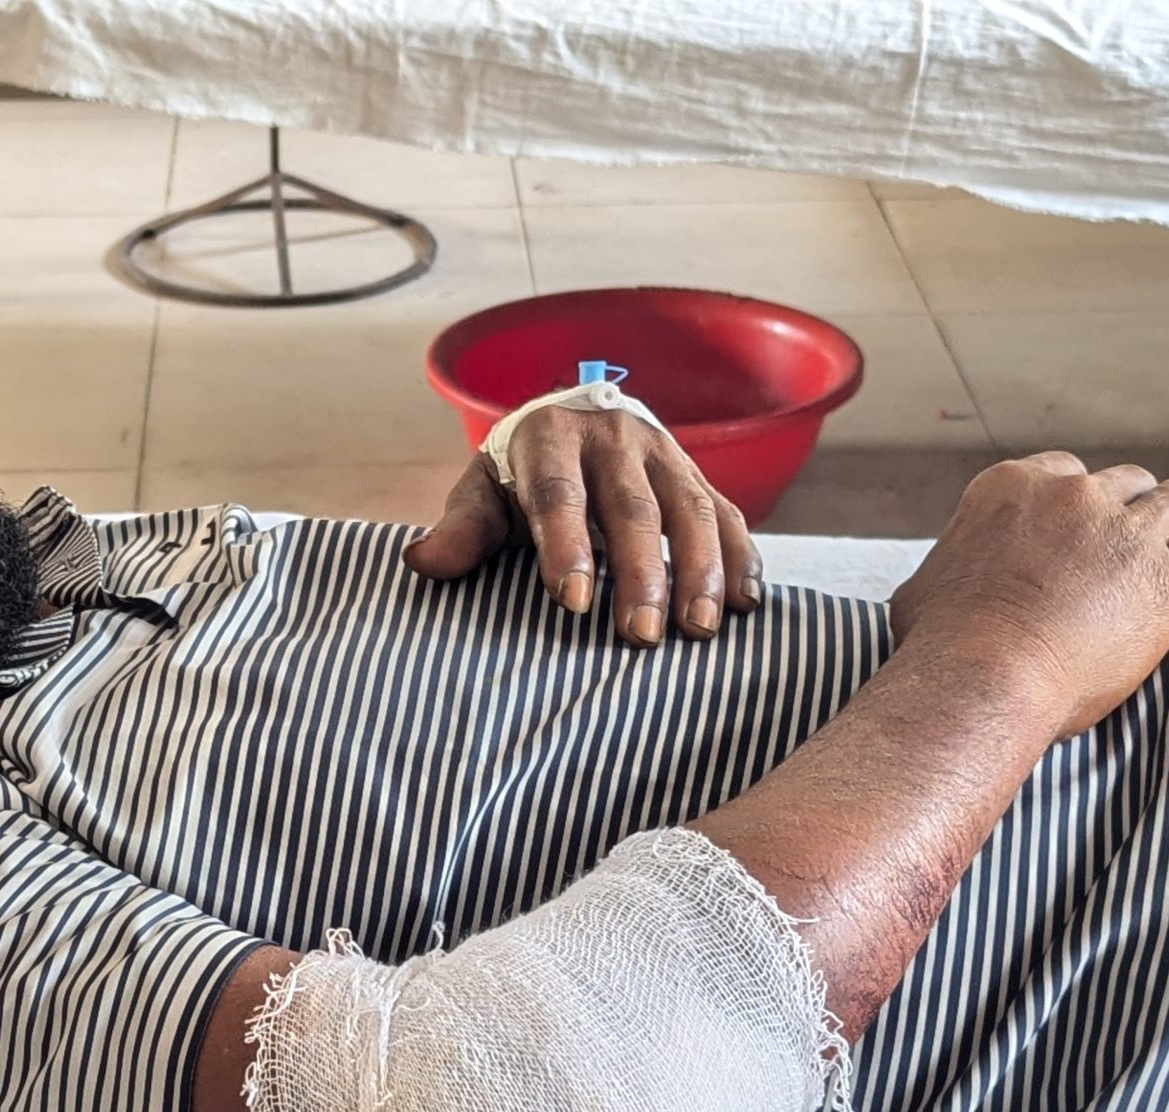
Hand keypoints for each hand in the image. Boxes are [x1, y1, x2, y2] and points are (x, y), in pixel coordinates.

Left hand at [401, 405, 760, 645]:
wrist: (573, 419)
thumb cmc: (519, 474)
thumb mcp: (483, 491)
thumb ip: (461, 529)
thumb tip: (420, 561)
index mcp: (550, 439)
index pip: (558, 496)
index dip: (565, 547)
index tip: (570, 601)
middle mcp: (612, 438)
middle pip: (631, 508)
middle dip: (640, 573)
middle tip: (641, 635)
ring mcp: (663, 454)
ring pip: (691, 509)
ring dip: (702, 570)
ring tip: (701, 627)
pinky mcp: (697, 474)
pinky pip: (727, 513)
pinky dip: (741, 557)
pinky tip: (748, 604)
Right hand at [889, 452, 1168, 739]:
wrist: (980, 679)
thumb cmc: (939, 646)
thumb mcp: (923, 588)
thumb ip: (947, 570)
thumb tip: (935, 589)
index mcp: (1013, 487)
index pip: (1065, 470)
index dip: (1081, 502)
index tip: (1085, 530)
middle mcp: (1072, 496)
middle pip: (1127, 482)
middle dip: (1134, 513)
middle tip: (1136, 548)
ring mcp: (1124, 533)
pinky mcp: (1166, 580)